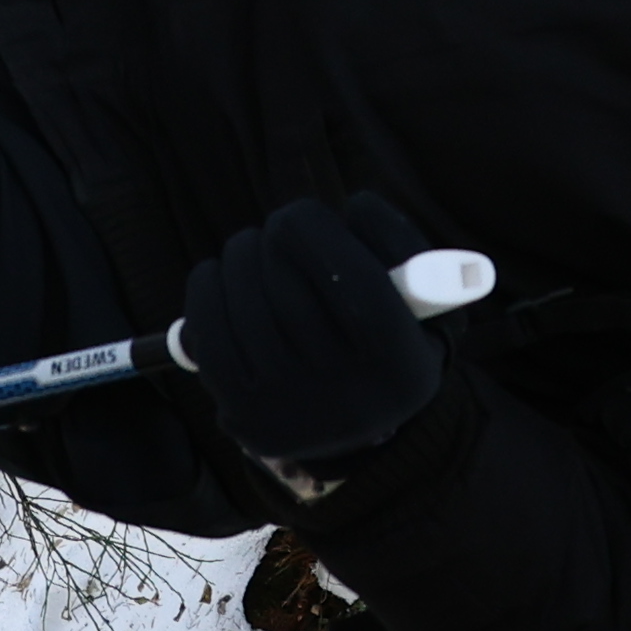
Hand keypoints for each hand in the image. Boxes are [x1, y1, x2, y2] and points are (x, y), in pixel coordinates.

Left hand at [175, 195, 448, 478]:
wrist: (356, 424)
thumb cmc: (389, 334)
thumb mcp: (424, 290)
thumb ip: (398, 239)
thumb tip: (352, 207)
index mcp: (402, 368)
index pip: (352, 281)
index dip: (315, 231)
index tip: (301, 215)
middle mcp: (348, 400)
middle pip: (287, 287)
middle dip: (272, 240)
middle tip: (278, 233)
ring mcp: (290, 413)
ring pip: (242, 302)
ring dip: (240, 258)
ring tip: (253, 253)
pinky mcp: (243, 417)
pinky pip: (206, 334)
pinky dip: (206, 290)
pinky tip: (219, 276)